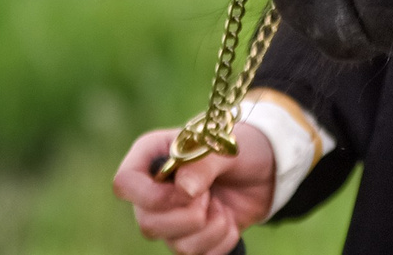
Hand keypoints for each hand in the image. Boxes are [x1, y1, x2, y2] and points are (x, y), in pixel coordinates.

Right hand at [113, 123, 275, 253]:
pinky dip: (218, 244)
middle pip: (147, 222)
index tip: (185, 193)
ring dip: (208, 230)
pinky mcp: (189, 237)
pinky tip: (228, 222)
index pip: (125, 182)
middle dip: (187, 217)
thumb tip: (184, 191)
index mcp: (154, 155)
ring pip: (173, 244)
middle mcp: (155, 189)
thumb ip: (204, 163)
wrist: (267, 170)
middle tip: (210, 196)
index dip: (150, 196)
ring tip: (223, 208)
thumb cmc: (242, 147)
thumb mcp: (226, 147)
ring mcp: (170, 216)